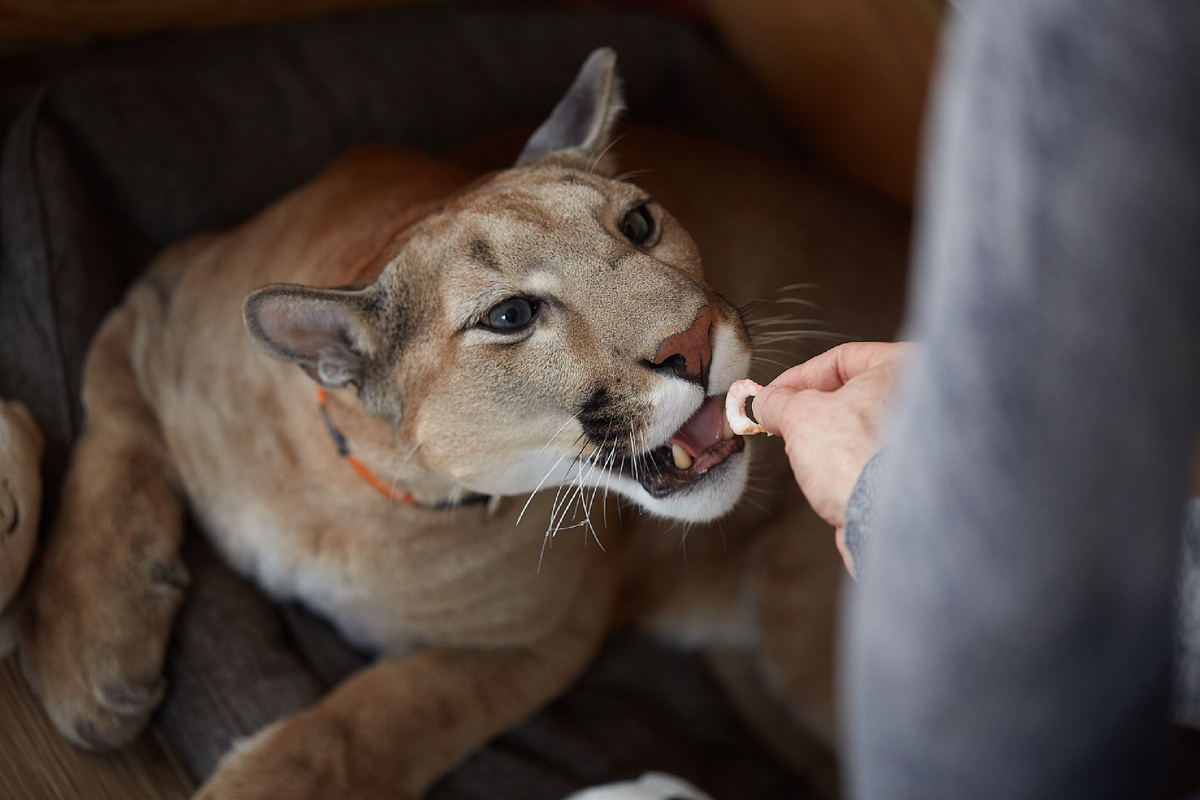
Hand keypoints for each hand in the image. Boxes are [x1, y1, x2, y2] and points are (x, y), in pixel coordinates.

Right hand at [754, 342, 907, 573]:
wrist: (884, 517)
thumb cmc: (858, 459)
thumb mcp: (799, 415)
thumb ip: (778, 401)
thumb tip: (767, 401)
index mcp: (905, 366)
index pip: (842, 358)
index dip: (799, 376)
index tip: (775, 393)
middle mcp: (925, 397)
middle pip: (853, 393)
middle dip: (813, 409)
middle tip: (784, 420)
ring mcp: (921, 438)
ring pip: (860, 427)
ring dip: (828, 438)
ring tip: (808, 454)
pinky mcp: (911, 473)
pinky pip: (869, 456)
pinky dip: (846, 462)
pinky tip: (829, 477)